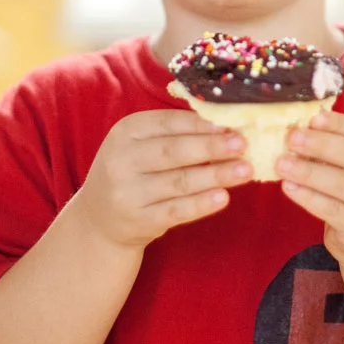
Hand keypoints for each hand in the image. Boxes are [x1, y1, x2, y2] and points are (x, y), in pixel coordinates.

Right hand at [76, 110, 250, 248]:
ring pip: (179, 181)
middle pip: (174, 151)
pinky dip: (201, 204)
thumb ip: (175, 133)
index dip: (201, 124)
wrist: (98, 219)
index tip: (231, 125)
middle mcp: (122, 159)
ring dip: (216, 175)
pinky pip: (176, 210)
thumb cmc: (133, 172)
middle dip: (212, 147)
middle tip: (243, 144)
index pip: (168, 123)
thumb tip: (224, 125)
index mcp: (126, 131)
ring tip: (245, 170)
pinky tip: (224, 197)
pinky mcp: (138, 220)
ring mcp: (127, 192)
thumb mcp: (141, 145)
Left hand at [276, 111, 343, 265]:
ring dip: (309, 172)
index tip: (313, 118)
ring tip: (282, 164)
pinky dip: (308, 197)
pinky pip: (332, 210)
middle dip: (321, 145)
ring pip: (342, 184)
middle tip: (292, 138)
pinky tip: (289, 187)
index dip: (339, 123)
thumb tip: (301, 126)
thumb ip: (336, 145)